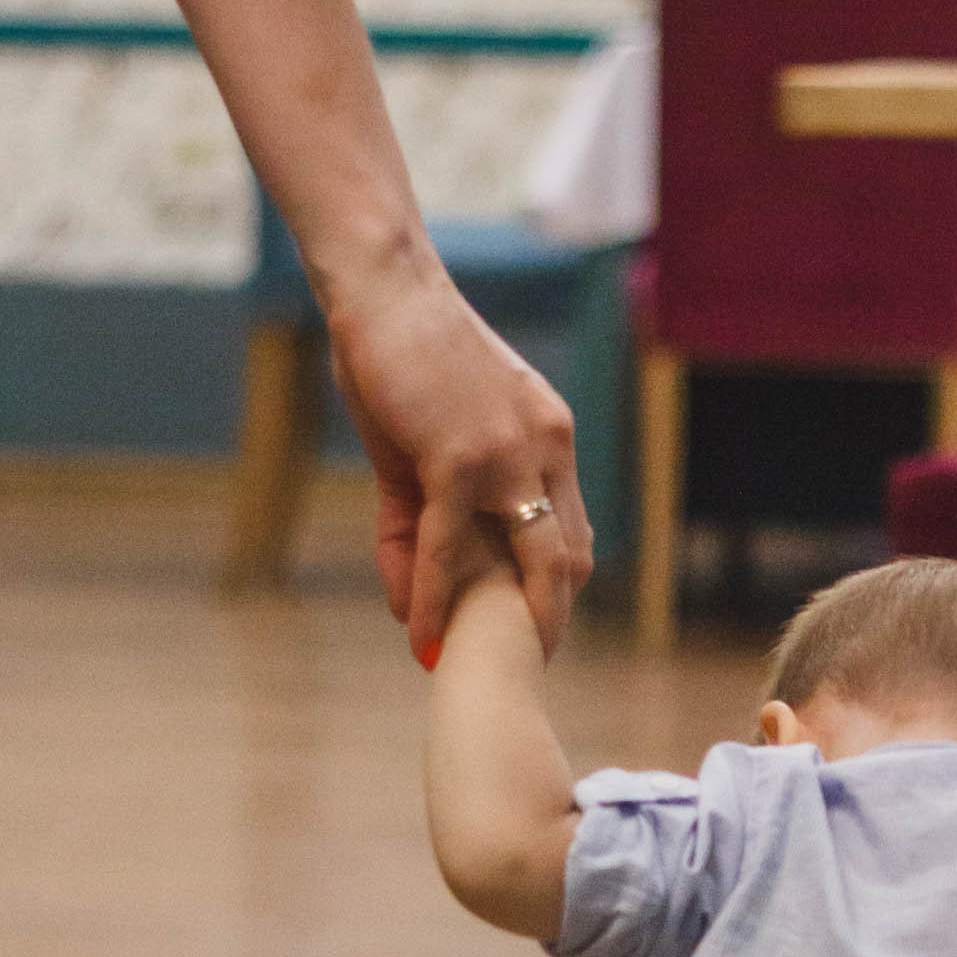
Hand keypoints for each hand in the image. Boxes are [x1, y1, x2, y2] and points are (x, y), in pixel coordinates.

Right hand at [329, 246, 594, 662]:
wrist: (384, 289)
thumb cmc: (400, 356)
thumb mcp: (419, 441)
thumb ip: (413, 520)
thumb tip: (403, 592)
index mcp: (550, 436)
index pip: (572, 527)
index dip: (561, 584)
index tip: (541, 622)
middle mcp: (545, 446)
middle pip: (568, 555)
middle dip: (552, 616)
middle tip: (529, 662)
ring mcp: (508, 453)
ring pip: (526, 559)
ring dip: (512, 621)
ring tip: (488, 666)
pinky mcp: (460, 457)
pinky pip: (447, 545)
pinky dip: (433, 595)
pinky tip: (419, 631)